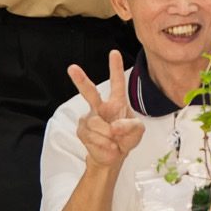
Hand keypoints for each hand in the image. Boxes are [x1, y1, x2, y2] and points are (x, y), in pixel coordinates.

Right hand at [68, 54, 142, 169]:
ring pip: (95, 123)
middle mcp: (101, 107)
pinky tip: (106, 145)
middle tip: (72, 68)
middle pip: (90, 92)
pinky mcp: (82, 130)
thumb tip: (114, 127)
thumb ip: (131, 126)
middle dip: (80, 80)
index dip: (115, 68)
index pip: (117, 82)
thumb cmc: (125, 139)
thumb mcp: (137, 131)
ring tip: (113, 140)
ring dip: (107, 135)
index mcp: (117, 102)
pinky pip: (91, 135)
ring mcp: (89, 118)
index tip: (114, 53)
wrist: (113, 156)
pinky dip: (102, 143)